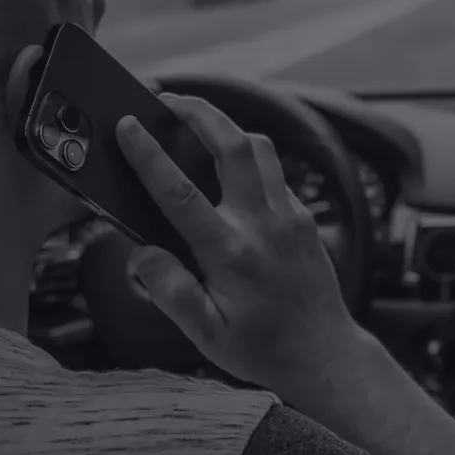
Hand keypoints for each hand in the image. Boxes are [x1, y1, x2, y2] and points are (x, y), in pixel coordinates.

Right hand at [115, 92, 361, 387]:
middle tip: (168, 99)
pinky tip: (228, 166)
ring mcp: (290, 217)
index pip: (180, 192)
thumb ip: (169, 290)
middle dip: (199, 112)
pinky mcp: (304, 218)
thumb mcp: (204, 333)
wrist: (325, 355)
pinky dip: (249, 157)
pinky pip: (275, 173)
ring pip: (261, 149)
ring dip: (227, 127)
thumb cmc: (264, 349)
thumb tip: (141, 253)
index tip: (129, 126)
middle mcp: (264, 226)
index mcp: (230, 254)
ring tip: (196, 121)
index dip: (150, 154)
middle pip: (234, 146)